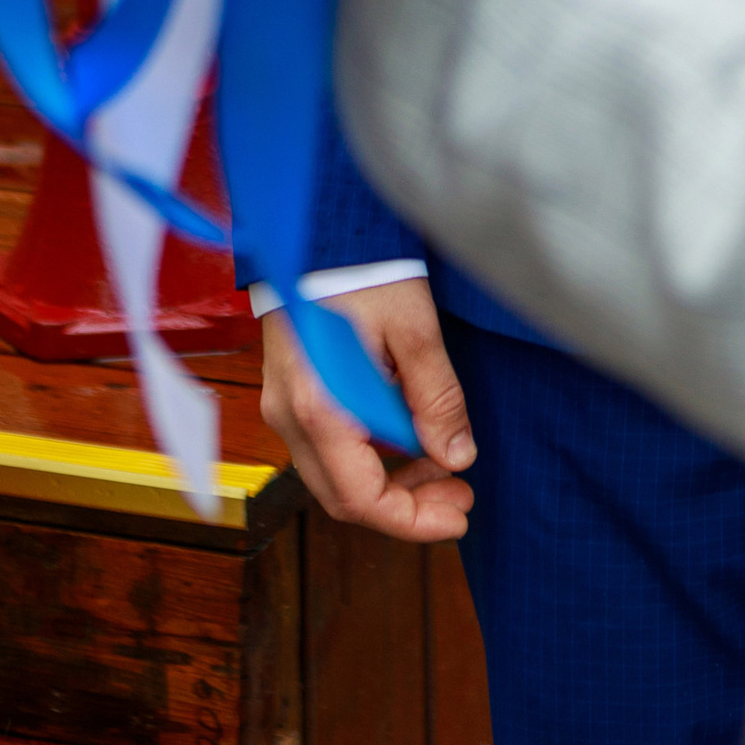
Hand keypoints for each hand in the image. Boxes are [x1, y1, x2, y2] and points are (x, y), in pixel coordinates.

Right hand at [258, 278, 475, 542]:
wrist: (316, 224)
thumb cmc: (364, 268)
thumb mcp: (414, 327)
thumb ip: (436, 397)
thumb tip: (457, 458)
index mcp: (319, 408)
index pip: (361, 498)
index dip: (413, 520)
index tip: (460, 515)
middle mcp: (290, 416)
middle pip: (344, 496)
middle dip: (405, 505)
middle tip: (460, 493)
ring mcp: (284, 404)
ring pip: (335, 473)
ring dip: (390, 480)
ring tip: (445, 464)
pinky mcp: (290, 389)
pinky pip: (327, 445)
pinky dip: (370, 455)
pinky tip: (409, 436)